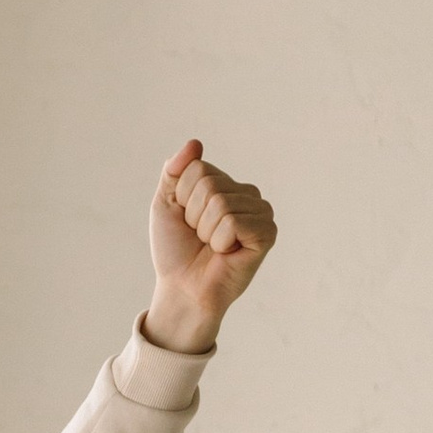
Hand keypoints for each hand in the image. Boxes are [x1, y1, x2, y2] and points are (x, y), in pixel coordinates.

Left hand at [144, 140, 276, 353]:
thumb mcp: (166, 204)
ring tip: (212, 246)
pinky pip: (233, 222)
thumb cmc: (176, 250)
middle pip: (209, 185)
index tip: (186, 221)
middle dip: (193, 216)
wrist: (182, 289)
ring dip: (206, 231)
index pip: (197, 169)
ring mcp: (260, 212)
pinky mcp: (266, 233)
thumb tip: (194, 143)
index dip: (182, 198)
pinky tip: (227, 252)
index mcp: (225, 182)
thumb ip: (174, 171)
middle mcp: (246, 193)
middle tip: (200, 238)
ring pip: (221, 204)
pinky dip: (220, 241)